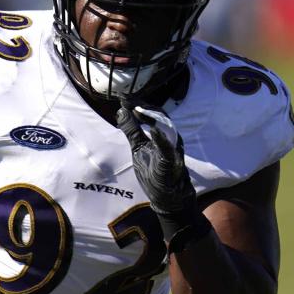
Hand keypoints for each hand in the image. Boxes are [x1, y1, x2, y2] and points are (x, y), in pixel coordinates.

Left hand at [117, 100, 197, 239]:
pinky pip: (169, 149)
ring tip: (137, 109)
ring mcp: (174, 149)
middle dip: (143, 107)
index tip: (123, 96)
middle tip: (128, 100)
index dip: (137, 104)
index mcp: (161, 133)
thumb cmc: (155, 172)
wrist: (169, 197)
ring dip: (152, 117)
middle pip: (159, 116)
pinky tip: (154, 131)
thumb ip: (132, 130)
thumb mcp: (138, 148)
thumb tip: (120, 111)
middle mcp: (170, 138)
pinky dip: (162, 140)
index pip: (151, 113)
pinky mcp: (174, 163)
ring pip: (166, 128)